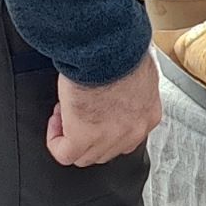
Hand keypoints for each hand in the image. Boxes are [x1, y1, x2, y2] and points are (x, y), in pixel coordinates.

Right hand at [48, 53, 162, 167]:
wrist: (107, 50)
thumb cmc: (122, 52)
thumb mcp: (138, 69)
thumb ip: (132, 84)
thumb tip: (120, 82)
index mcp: (149, 114)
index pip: (128, 135)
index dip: (108, 124)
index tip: (98, 109)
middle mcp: (133, 131)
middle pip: (108, 150)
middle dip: (91, 134)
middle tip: (80, 112)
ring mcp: (109, 139)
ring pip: (86, 155)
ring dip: (73, 136)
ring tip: (67, 112)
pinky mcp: (83, 138)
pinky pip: (64, 154)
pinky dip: (56, 141)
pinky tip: (56, 122)